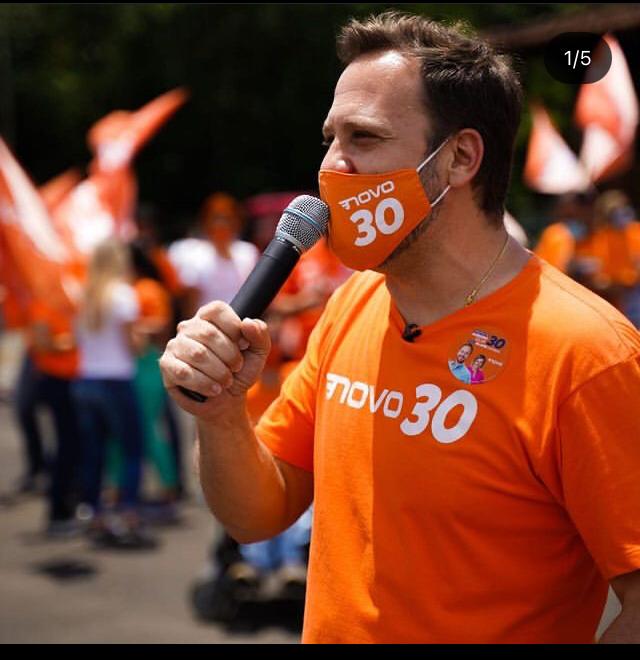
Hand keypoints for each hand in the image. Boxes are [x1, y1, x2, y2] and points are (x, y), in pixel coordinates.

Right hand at [159, 301, 270, 418]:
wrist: (226, 399)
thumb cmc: (239, 371)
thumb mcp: (258, 353)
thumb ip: (259, 335)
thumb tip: (248, 322)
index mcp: (209, 317)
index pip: (217, 310)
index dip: (234, 328)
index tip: (244, 345)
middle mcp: (189, 327)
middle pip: (208, 333)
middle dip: (229, 355)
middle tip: (236, 368)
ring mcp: (175, 345)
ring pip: (197, 354)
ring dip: (218, 372)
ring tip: (226, 381)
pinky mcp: (167, 364)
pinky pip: (183, 372)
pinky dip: (204, 384)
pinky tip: (214, 390)